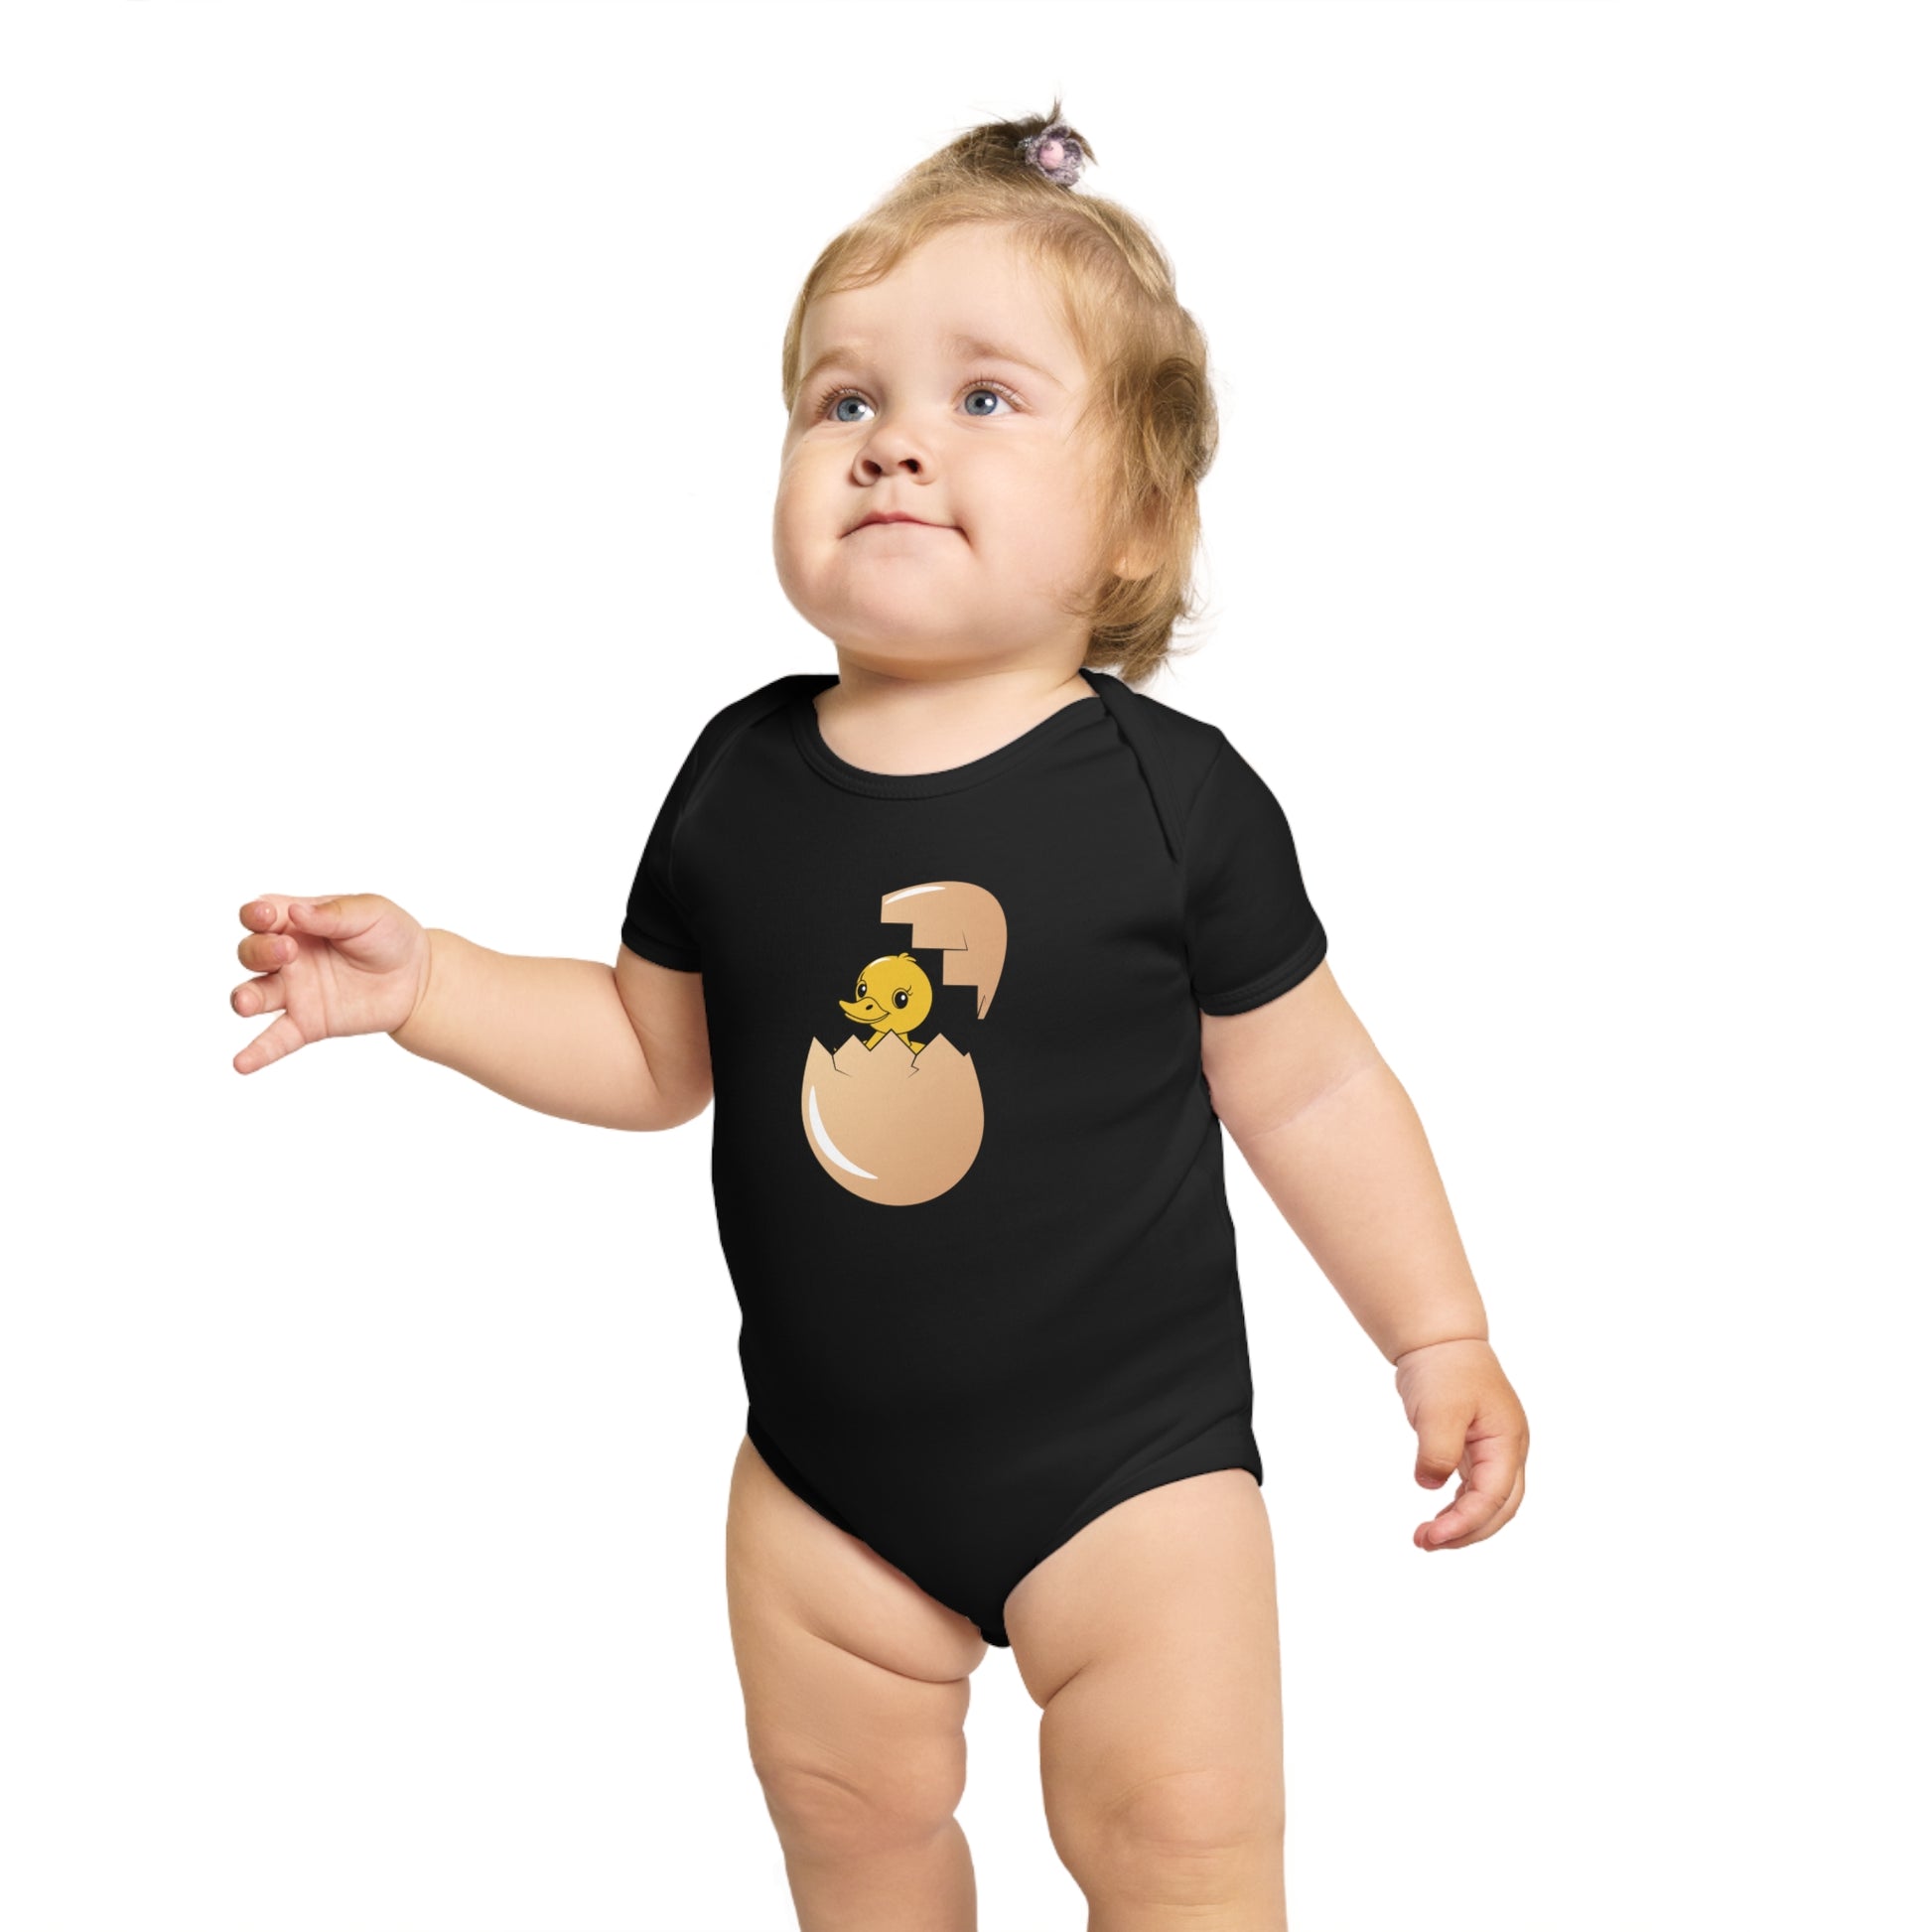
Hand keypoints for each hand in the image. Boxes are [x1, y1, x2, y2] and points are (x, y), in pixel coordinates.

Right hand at [231, 894, 430, 1073]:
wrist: (418, 979)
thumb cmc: (390, 936)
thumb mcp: (370, 912)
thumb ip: (334, 913)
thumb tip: (296, 911)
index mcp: (296, 922)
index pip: (259, 916)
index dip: (255, 914)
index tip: (268, 915)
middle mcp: (286, 957)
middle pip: (251, 953)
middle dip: (259, 951)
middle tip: (288, 952)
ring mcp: (294, 992)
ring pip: (254, 994)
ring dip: (245, 997)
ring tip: (246, 1004)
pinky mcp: (307, 1023)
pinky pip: (276, 1039)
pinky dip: (258, 1052)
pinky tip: (242, 1064)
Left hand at [1393, 1337, 1528, 1550]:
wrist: (1441, 1340)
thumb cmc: (1445, 1369)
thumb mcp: (1438, 1410)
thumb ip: (1437, 1450)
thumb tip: (1430, 1485)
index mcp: (1507, 1442)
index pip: (1493, 1496)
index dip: (1465, 1522)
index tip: (1433, 1535)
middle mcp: (1508, 1451)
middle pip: (1499, 1508)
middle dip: (1467, 1532)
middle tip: (1426, 1543)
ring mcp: (1494, 1451)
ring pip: (1488, 1502)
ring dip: (1461, 1524)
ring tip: (1426, 1538)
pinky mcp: (1476, 1449)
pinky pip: (1474, 1489)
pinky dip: (1458, 1507)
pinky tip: (1438, 1518)